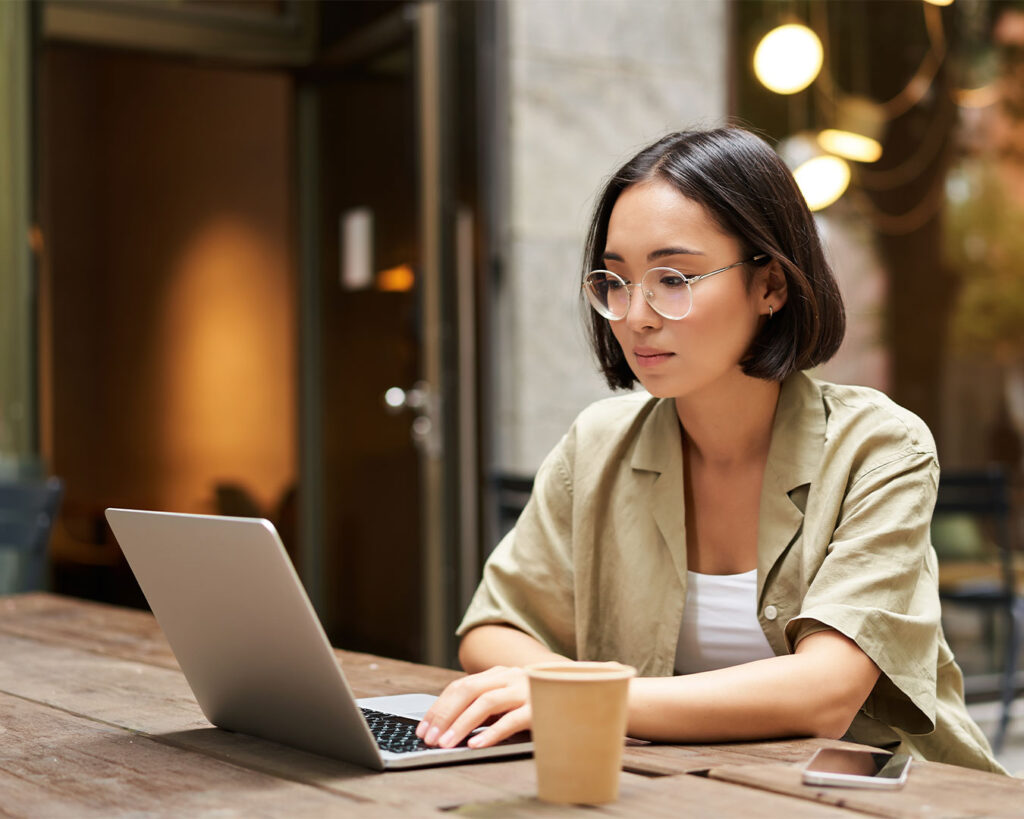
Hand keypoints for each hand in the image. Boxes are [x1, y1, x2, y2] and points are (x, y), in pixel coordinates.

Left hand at [416, 665, 530, 748]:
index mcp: (500, 674)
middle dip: (444, 714)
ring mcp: (527, 690)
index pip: (461, 686)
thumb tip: (448, 727)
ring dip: (462, 724)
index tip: (423, 728)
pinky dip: (492, 733)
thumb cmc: (539, 704)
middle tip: (429, 738)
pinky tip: (477, 745)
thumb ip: (486, 707)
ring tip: (447, 743)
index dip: (439, 707)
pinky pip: (513, 719)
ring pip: (487, 702)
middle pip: (469, 690)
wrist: (583, 696)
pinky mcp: (541, 707)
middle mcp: (511, 677)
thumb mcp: (510, 702)